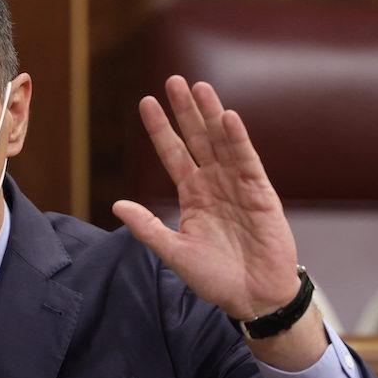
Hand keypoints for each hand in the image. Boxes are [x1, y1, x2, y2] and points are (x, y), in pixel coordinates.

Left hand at [112, 76, 326, 368]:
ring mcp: (238, 185)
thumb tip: (117, 204)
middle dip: (185, 110)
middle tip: (173, 80)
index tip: (146, 102)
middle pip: (197, 139)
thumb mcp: (174, 253)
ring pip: (222, 142)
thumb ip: (148, 228)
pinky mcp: (260, 193)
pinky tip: (227, 118)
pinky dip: (238, 140)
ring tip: (198, 87)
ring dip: (211, 115)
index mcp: (192, 196)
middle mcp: (214, 184)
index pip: (173, 154)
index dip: (160, 129)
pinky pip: (247, 161)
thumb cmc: (216, 278)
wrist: (253, 297)